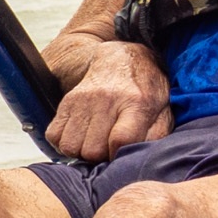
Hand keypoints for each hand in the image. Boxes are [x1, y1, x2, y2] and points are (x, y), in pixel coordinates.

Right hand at [46, 40, 173, 160]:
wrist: (121, 60)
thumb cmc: (145, 90)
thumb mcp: (163, 109)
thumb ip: (157, 135)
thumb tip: (140, 156)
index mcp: (136, 102)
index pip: (121, 139)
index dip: (119, 155)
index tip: (121, 153)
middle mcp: (107, 100)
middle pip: (93, 150)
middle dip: (100, 157)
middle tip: (109, 147)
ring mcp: (84, 100)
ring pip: (71, 147)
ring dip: (82, 151)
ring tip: (95, 142)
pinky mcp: (67, 101)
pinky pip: (54, 136)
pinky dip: (64, 142)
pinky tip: (81, 136)